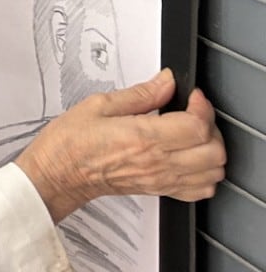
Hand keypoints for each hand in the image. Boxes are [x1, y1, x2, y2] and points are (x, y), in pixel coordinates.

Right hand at [15, 69, 224, 222]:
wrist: (58, 174)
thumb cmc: (70, 143)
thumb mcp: (98, 104)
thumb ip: (140, 94)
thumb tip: (166, 81)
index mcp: (142, 138)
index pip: (196, 126)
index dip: (201, 106)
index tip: (191, 96)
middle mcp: (157, 162)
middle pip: (213, 151)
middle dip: (211, 127)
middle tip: (193, 113)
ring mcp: (160, 180)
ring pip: (213, 172)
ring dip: (211, 150)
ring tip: (193, 134)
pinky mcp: (160, 190)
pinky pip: (200, 190)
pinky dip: (205, 174)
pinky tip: (191, 158)